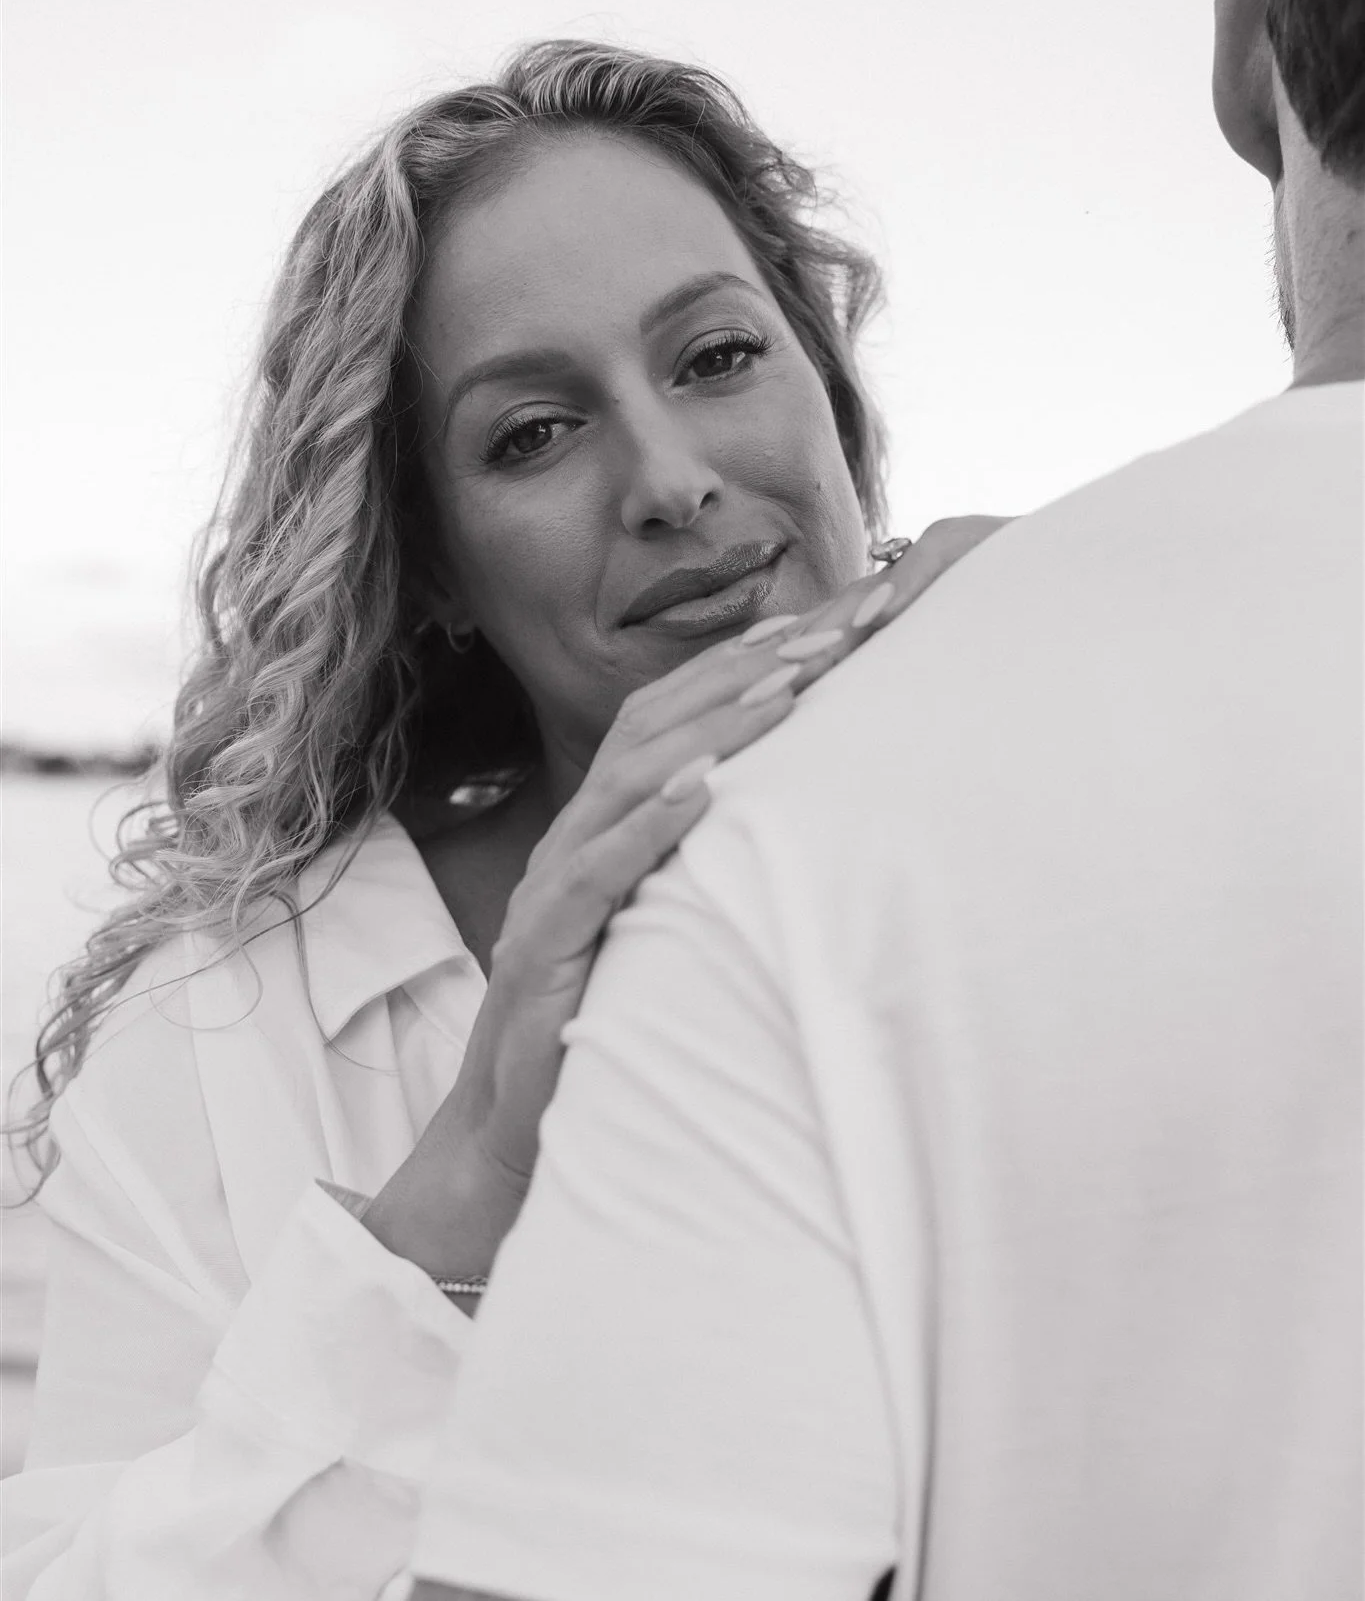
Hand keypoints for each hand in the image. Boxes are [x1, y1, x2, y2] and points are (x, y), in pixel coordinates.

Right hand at [363, 514, 1010, 1282]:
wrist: (515, 1129)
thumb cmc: (600, 1022)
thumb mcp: (662, 927)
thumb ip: (703, 866)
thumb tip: (787, 817)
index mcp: (607, 827)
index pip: (677, 719)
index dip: (746, 664)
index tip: (827, 622)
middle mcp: (579, 840)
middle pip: (659, 726)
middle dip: (749, 669)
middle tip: (835, 627)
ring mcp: (556, 888)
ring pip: (631, 781)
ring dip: (714, 727)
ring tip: (791, 686)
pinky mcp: (543, 948)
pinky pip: (595, 875)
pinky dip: (648, 826)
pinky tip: (703, 790)